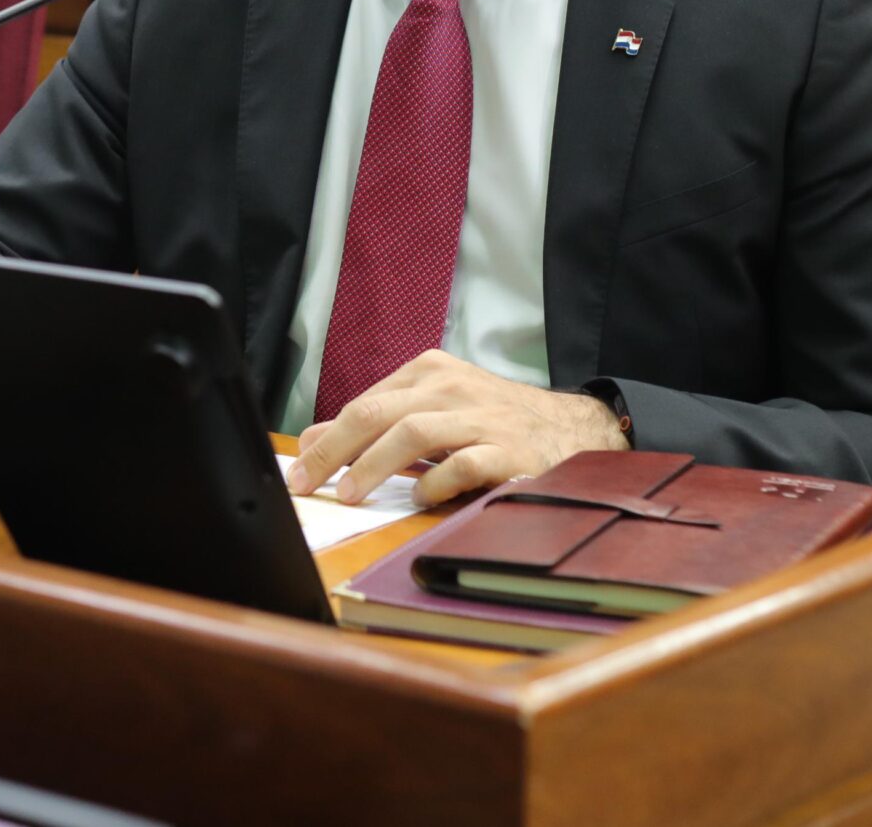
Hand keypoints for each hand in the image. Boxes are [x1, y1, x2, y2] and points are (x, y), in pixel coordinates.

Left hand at [285, 351, 628, 507]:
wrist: (571, 427)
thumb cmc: (492, 421)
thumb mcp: (433, 409)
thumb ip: (378, 421)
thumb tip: (314, 440)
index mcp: (429, 372)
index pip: (364, 403)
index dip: (328, 439)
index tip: (299, 471)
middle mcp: (451, 387)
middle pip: (378, 413)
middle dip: (336, 451)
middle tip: (308, 484)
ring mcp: (480, 416)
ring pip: (412, 433)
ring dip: (373, 466)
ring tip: (350, 494)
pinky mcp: (508, 449)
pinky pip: (462, 463)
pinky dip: (435, 483)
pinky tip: (419, 499)